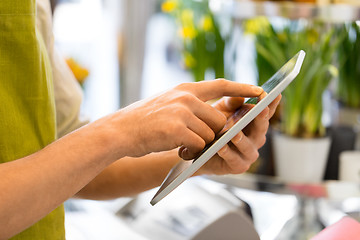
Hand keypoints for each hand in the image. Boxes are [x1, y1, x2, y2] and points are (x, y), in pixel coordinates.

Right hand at [100, 79, 262, 158]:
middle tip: (196, 140)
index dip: (241, 88)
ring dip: (199, 143)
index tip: (259, 91)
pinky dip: (191, 150)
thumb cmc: (143, 121)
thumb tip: (214, 116)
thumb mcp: (167, 103)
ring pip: (209, 134)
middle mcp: (185, 97)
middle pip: (217, 119)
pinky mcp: (177, 129)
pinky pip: (198, 144)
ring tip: (180, 143)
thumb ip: (189, 105)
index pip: (220, 85)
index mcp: (184, 89)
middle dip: (213, 133)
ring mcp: (181, 112)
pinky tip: (176, 148)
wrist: (119, 131)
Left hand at [198, 93, 281, 174]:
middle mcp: (256, 138)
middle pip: (261, 127)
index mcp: (254, 123)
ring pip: (248, 146)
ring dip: (241, 139)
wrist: (198, 151)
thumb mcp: (220, 111)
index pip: (266, 112)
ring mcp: (249, 153)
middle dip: (261, 118)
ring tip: (235, 133)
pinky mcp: (238, 166)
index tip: (275, 93)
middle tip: (261, 108)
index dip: (271, 103)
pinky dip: (228, 153)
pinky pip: (234, 159)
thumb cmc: (213, 127)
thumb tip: (239, 96)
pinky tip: (221, 147)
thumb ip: (229, 103)